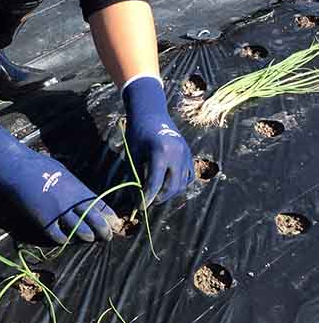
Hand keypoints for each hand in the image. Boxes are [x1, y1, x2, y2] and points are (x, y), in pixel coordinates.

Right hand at [0, 123, 120, 243]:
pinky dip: (64, 239)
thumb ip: (74, 186)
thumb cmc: (40, 166)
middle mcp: (73, 203)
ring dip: (86, 236)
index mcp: (79, 189)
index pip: (100, 205)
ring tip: (89, 239)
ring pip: (79, 231)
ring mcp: (60, 213)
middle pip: (94, 221)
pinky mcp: (45, 222)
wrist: (19, 169)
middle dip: (103, 230)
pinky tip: (66, 240)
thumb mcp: (64, 172)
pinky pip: (58, 236)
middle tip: (107, 237)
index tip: (114, 222)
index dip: (109, 215)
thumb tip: (81, 194)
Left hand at [122, 76, 193, 204]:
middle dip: (159, 198)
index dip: (147, 198)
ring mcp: (186, 154)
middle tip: (147, 202)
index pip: (155, 184)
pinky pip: (188, 177)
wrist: (151, 114)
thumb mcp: (133, 155)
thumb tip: (137, 199)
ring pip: (182, 184)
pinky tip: (168, 185)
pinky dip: (179, 185)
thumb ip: (135, 177)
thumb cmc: (137, 134)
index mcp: (161, 152)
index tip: (139, 207)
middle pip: (172, 187)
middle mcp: (177, 154)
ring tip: (155, 194)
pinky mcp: (189, 155)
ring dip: (169, 193)